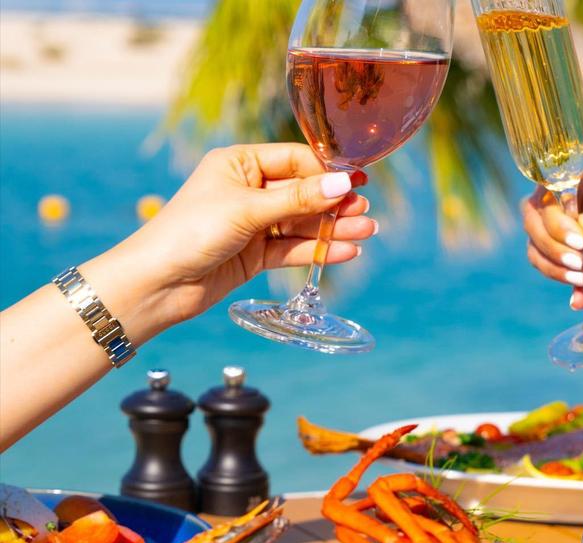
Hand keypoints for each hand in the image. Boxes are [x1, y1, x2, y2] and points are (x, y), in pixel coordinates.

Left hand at [84, 143, 376, 338]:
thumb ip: (298, 199)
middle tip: (365, 210)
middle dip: (334, 203)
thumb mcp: (248, 209)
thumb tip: (344, 184)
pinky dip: (319, 250)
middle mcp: (249, 190)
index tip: (357, 181)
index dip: (326, 172)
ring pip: (303, 224)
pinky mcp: (256, 255)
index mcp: (240, 163)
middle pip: (303, 193)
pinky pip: (294, 248)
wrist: (158, 284)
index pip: (294, 161)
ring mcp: (254, 224)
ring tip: (367, 231)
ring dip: (333, 229)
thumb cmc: (191, 232)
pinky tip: (346, 251)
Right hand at [521, 157, 582, 309]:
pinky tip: (578, 302)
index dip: (555, 224)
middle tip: (578, 262)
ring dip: (555, 270)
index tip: (578, 240)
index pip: (545, 203)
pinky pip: (562, 273)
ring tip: (582, 279)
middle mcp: (559, 207)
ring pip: (539, 253)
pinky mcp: (578, 257)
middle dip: (552, 249)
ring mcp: (565, 233)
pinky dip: (570, 289)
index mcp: (568, 182)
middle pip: (535, 229)